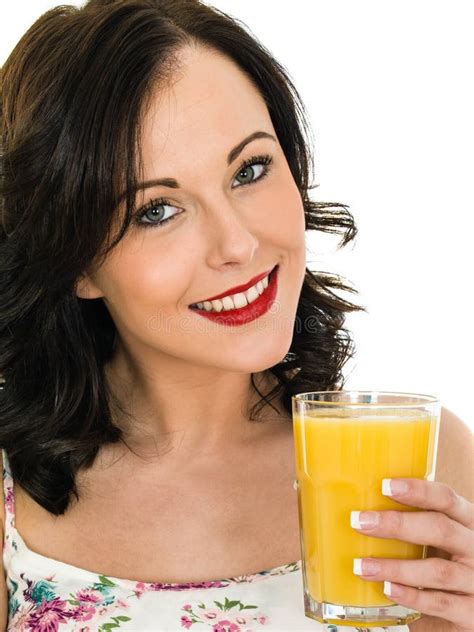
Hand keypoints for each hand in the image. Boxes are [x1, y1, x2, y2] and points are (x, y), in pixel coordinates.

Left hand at [350, 478, 473, 630]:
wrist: (468, 606)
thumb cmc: (447, 563)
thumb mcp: (438, 538)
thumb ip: (414, 521)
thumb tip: (363, 507)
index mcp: (466, 521)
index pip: (446, 498)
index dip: (417, 490)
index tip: (385, 486)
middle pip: (440, 529)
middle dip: (397, 525)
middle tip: (360, 522)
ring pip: (438, 570)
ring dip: (396, 567)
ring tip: (362, 566)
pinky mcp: (472, 612)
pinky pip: (440, 603)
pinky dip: (412, 596)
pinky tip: (388, 589)